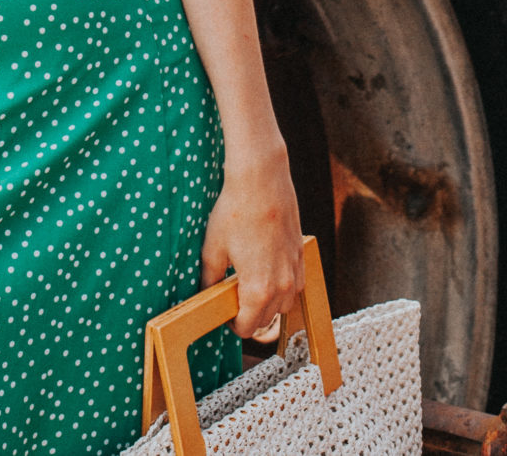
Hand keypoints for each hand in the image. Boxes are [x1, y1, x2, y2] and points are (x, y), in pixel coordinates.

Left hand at [200, 139, 303, 339]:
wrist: (261, 179)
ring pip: (284, 305)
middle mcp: (282, 286)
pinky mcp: (301, 255)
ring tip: (250, 285)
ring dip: (269, 303)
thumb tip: (206, 294)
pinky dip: (282, 286)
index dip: (232, 324)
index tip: (223, 312)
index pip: (246, 328)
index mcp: (258, 289)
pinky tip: (267, 269)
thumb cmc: (234, 210)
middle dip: (249, 315)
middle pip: (266, 319)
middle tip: (232, 297)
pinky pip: (295, 285)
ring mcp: (295, 270)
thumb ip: (210, 279)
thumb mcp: (213, 248)